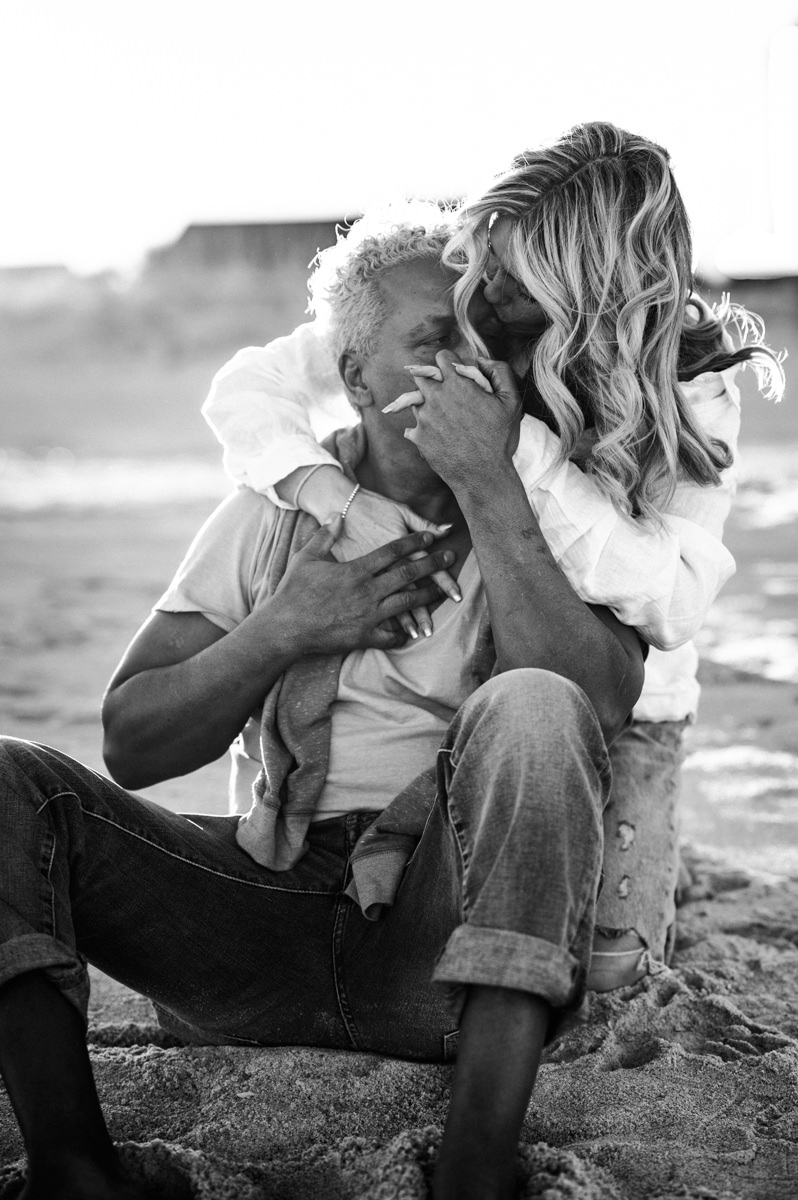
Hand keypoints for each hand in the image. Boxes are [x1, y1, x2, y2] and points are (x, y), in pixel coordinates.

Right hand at [272, 520, 455, 654]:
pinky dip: (404, 633)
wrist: (285, 626)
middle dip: (433, 564)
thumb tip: (337, 515)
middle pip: (408, 573)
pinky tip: (413, 630)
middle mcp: (368, 591)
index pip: (393, 551)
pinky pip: (392, 636)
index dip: (414, 541)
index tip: (431, 537)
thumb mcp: (307, 557)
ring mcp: (368, 615)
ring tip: (444, 592)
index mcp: (357, 570)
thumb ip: (325, 535)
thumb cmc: (293, 590)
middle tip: (450, 558)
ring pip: (407, 602)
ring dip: (428, 596)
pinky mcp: (364, 636)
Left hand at [401, 352, 522, 489]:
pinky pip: (412, 427)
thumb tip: (481, 360)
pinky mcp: (418, 437)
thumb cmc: (500, 439)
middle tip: (444, 393)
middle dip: (432, 381)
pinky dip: (422, 430)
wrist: (483, 476)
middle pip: (420, 375)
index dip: (450, 364)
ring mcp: (424, 417)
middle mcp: (435, 397)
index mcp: (457, 383)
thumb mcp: (512, 401)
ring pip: (414, 400)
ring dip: (426, 404)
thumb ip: (500, 371)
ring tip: (444, 418)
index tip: (455, 374)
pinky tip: (437, 437)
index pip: (442, 356)